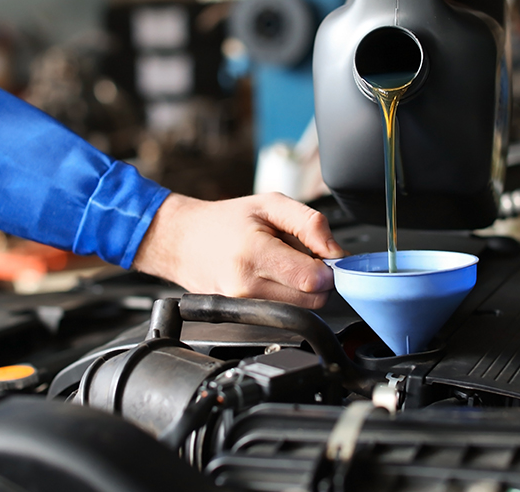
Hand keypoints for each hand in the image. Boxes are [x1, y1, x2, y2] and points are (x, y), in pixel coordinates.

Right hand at [132, 193, 344, 308]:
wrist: (183, 241)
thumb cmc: (226, 221)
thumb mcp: (271, 204)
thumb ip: (310, 223)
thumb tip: (336, 252)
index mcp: (254, 253)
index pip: (313, 279)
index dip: (328, 267)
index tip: (322, 255)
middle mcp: (246, 286)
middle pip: (312, 300)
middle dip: (317, 279)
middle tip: (302, 256)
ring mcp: (241, 305)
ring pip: (300, 309)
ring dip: (302, 289)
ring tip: (283, 265)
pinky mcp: (240, 316)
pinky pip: (281, 312)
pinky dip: (286, 297)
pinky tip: (271, 278)